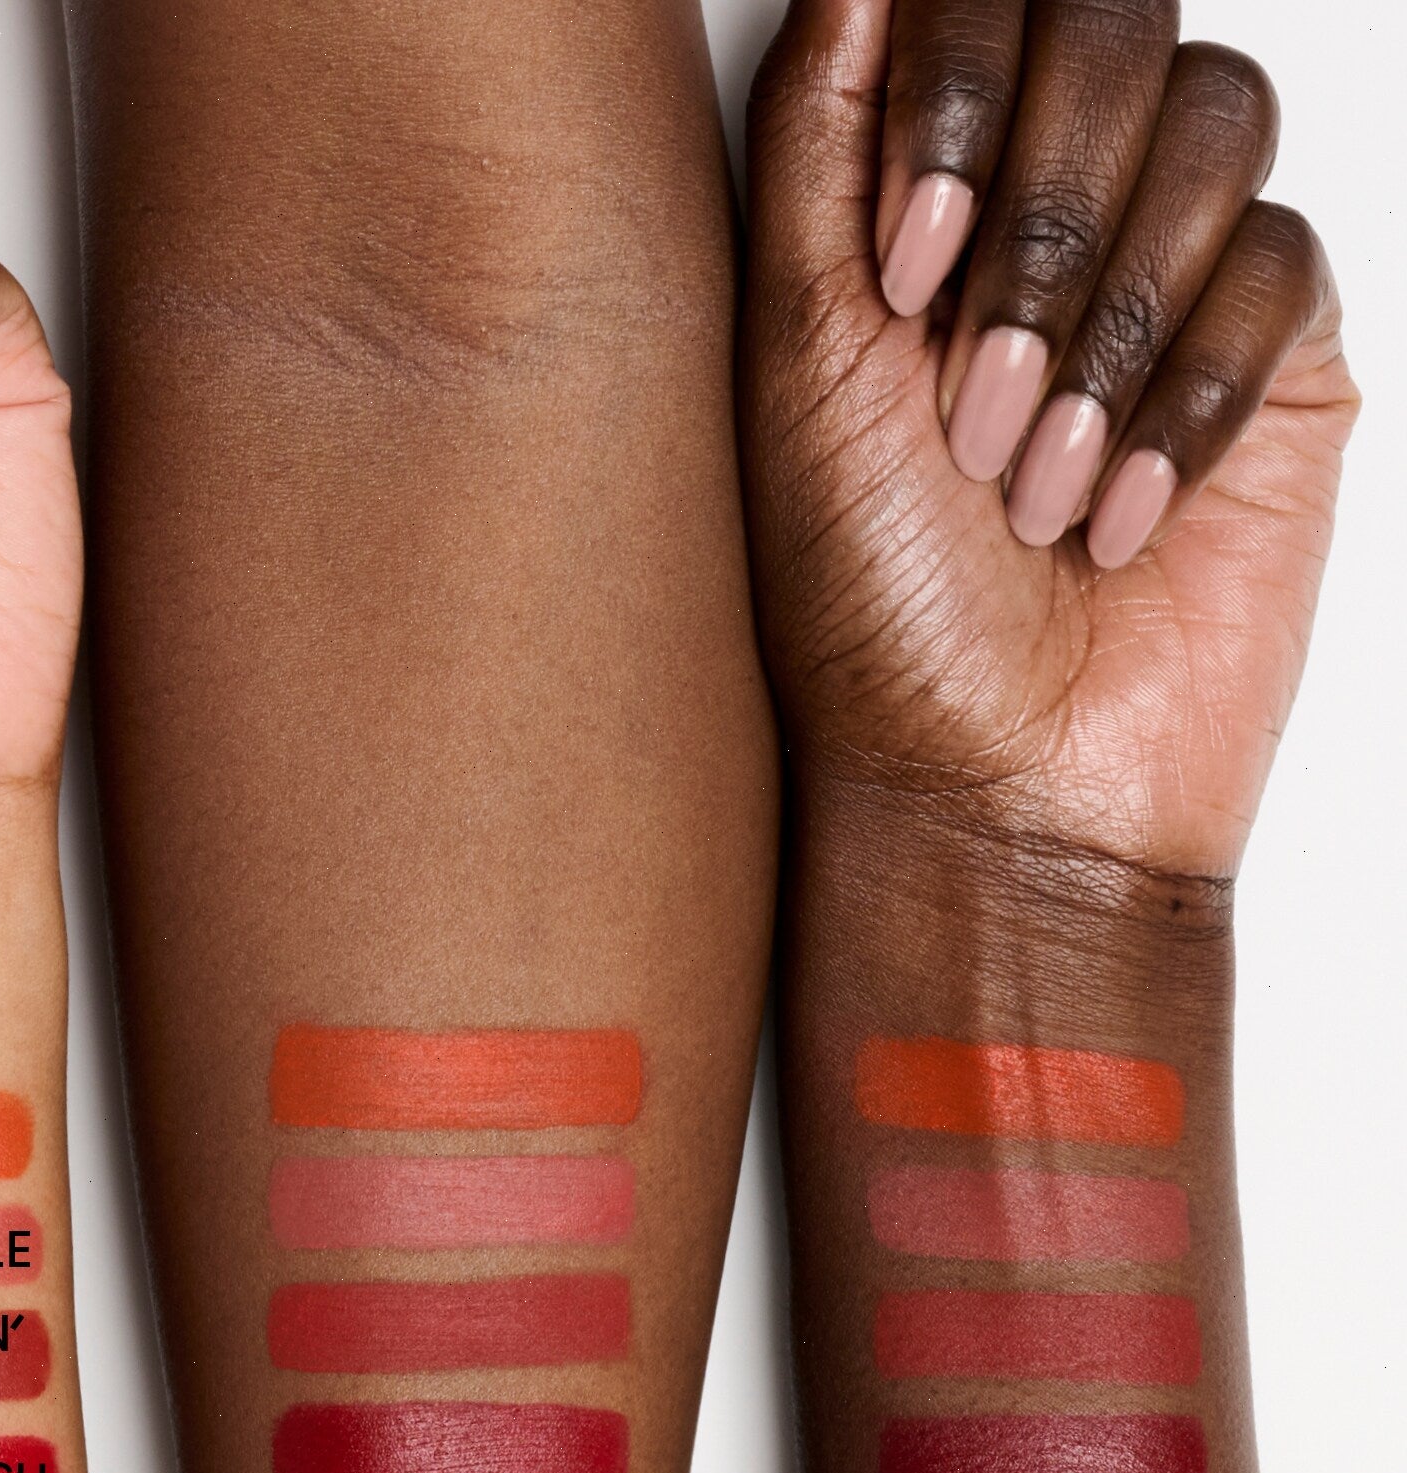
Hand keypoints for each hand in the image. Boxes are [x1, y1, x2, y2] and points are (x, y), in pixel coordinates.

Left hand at [744, 0, 1351, 877]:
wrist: (989, 788)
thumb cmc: (870, 616)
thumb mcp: (796, 373)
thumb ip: (823, 151)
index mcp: (916, 200)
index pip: (984, 0)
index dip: (959, 88)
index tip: (905, 262)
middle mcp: (1051, 212)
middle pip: (1117, 23)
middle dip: (1042, 222)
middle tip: (969, 407)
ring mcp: (1175, 274)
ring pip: (1214, 123)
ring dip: (1109, 322)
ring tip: (1029, 488)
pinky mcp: (1279, 356)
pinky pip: (1283, 262)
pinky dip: (1187, 401)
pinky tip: (1117, 519)